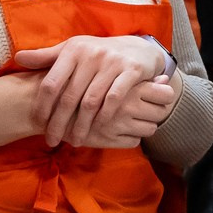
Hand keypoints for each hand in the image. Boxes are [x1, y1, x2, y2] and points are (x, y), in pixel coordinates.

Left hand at [14, 35, 170, 146]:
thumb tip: (18, 58)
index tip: (38, 124)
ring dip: (81, 125)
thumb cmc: (97, 53)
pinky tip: (99, 128)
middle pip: (69, 96)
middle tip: (52, 140)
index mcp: (73, 50)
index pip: (51, 83)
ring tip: (75, 141)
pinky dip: (105, 116)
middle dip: (59, 122)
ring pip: (91, 101)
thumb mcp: (72, 50)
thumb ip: (46, 57)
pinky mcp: (131, 71)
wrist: (138, 47)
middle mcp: (91, 55)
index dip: (43, 106)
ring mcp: (112, 63)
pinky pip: (114, 98)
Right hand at [60, 77, 177, 149]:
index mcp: (128, 83)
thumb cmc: (78, 82)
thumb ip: (139, 77)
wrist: (46, 103)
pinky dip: (131, 138)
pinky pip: (134, 142)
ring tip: (134, 121)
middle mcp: (127, 103)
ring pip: (149, 129)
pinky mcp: (109, 139)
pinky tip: (121, 132)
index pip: (165, 94)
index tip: (159, 97)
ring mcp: (118, 122)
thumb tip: (166, 79)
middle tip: (149, 110)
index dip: (165, 96)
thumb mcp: (105, 71)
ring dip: (145, 126)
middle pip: (160, 113)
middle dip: (156, 113)